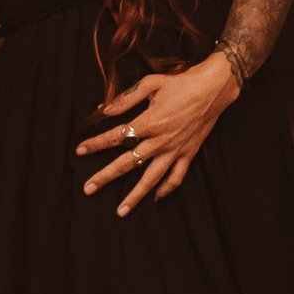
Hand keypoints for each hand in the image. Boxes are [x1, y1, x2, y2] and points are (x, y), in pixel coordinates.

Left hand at [76, 52, 237, 213]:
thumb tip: (104, 109)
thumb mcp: (151, 83)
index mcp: (149, 122)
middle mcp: (160, 140)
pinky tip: (155, 197)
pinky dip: (166, 189)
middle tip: (88, 188)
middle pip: (128, 162)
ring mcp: (174, 150)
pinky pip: (176, 177)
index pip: (117, 136)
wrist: (213, 89)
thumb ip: (126, 98)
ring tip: (121, 211)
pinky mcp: (188, 154)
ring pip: (151, 178)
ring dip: (135, 196)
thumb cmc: (181, 83)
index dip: (96, 143)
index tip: (79, 150)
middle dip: (106, 176)